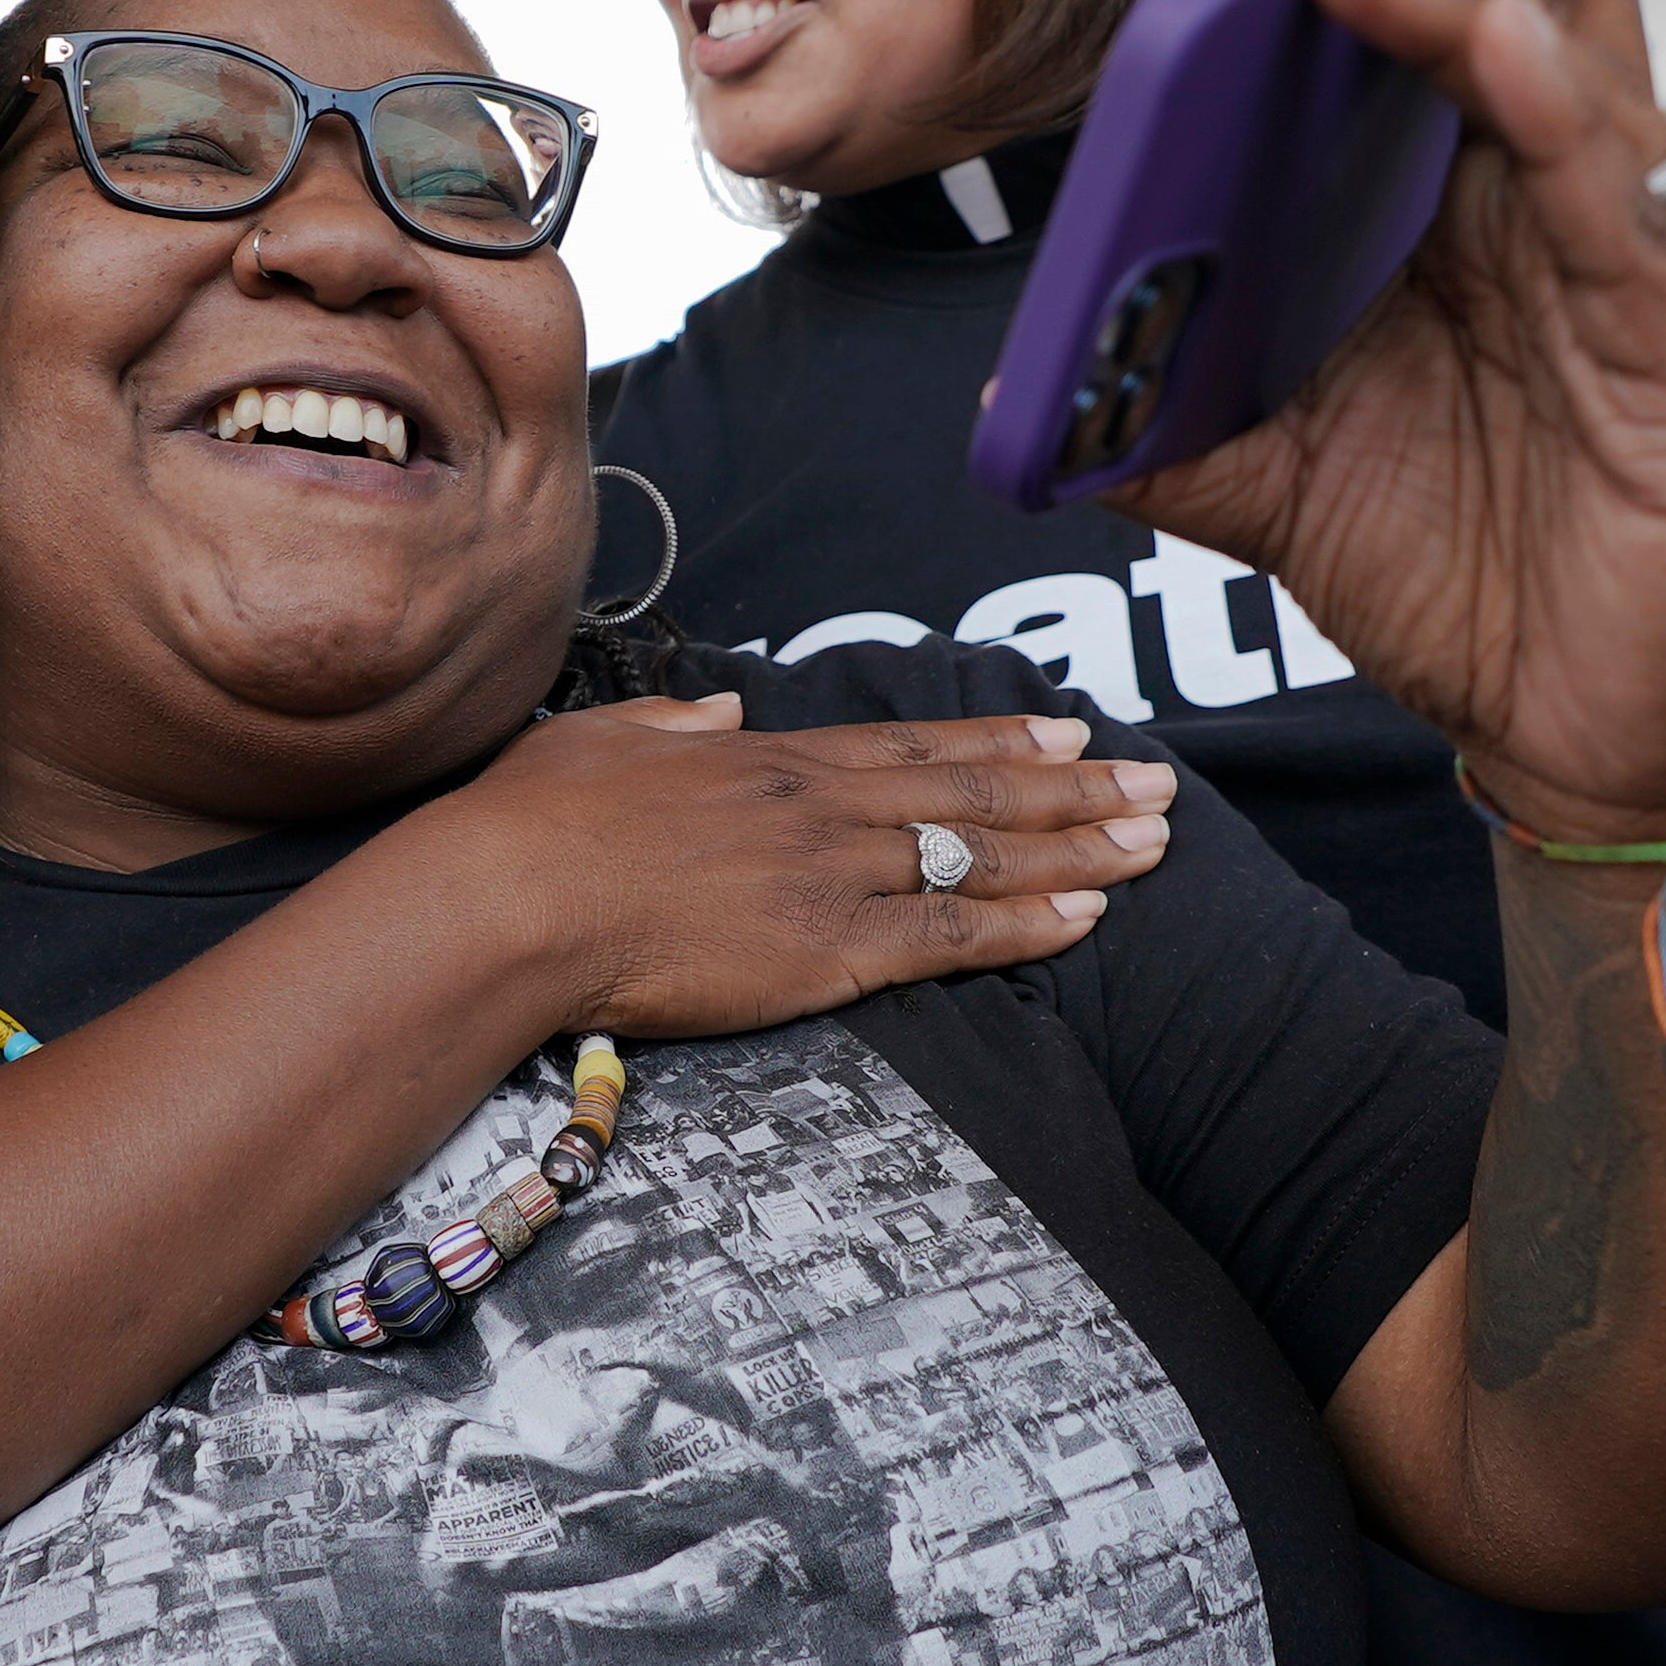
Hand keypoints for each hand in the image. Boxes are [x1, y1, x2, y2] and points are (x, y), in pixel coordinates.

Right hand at [432, 695, 1176, 1037]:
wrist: (508, 900)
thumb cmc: (528, 827)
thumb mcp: (598, 745)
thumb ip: (669, 730)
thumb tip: (718, 714)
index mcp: (765, 761)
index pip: (909, 745)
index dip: (998, 739)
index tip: (1067, 727)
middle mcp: (817, 808)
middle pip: (973, 793)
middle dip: (1075, 786)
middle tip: (1156, 779)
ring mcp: (829, 877)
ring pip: (983, 857)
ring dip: (1080, 850)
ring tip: (1156, 842)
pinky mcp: (826, 951)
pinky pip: (952, 934)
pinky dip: (1028, 925)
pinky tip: (1090, 918)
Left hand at [1120, 0, 1665, 841]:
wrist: (1595, 738)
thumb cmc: (1475, 585)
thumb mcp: (1284, 494)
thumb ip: (1170, 430)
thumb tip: (1025, 397)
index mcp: (1460, 223)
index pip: (1421, 35)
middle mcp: (1550, 210)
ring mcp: (1627, 257)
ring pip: (1574, 51)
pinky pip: (1626, 190)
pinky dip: (1555, 106)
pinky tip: (1491, 51)